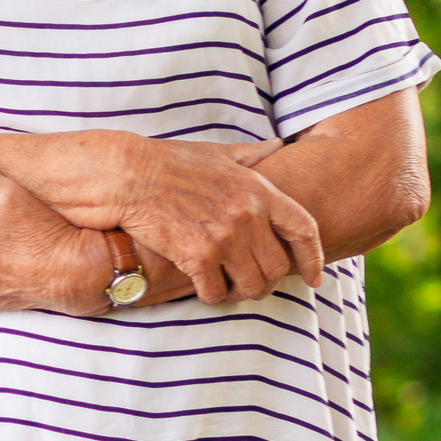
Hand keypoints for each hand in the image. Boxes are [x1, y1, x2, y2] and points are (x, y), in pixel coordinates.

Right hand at [107, 136, 322, 303]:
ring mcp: (223, 236)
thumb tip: (277, 145)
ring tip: (230, 291)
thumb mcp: (216, 152)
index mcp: (257, 190)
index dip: (314, 258)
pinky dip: (210, 296)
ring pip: (250, 285)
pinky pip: (214, 291)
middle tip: (253, 286)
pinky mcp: (195, 255)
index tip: (314, 278)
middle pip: (278, 267)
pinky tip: (203, 289)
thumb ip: (251, 154)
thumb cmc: (168, 161)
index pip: (304, 230)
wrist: (125, 174)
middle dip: (268, 283)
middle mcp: (247, 214)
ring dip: (241, 294)